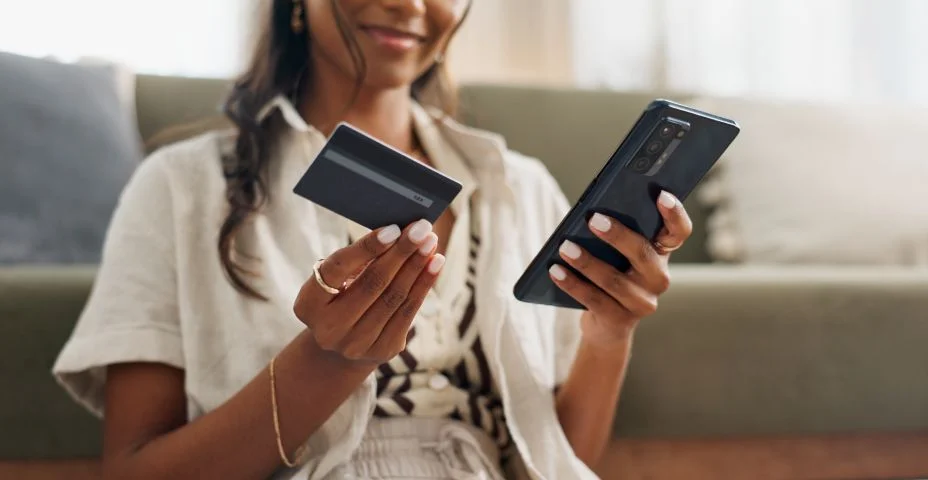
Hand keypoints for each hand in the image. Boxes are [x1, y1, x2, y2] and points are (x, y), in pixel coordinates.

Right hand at [293, 219, 443, 363]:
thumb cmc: (339, 297)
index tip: (393, 229)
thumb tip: (399, 231)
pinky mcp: (383, 350)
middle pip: (373, 283)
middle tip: (422, 228)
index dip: (367, 248)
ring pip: (395, 296)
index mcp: (308, 304)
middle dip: (401, 252)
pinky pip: (409, 311)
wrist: (341, 347)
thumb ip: (357, 260)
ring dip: (418, 266)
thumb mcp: (336, 280)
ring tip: (431, 241)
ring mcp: (357, 344)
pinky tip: (435, 263)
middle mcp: (330, 328)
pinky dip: (424, 284)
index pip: (338, 269)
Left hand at [549, 191, 692, 347]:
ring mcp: (643, 302)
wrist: (605, 324)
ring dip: (587, 262)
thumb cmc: (609, 273)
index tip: (661, 195)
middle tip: (593, 219)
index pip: (679, 232)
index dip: (675, 214)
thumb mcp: (616, 253)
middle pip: (643, 254)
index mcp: (661, 253)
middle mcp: (659, 278)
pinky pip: (594, 300)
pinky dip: (572, 284)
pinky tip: (555, 271)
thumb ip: (615, 232)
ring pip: (615, 280)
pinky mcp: (621, 320)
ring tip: (564, 247)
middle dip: (617, 235)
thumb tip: (592, 212)